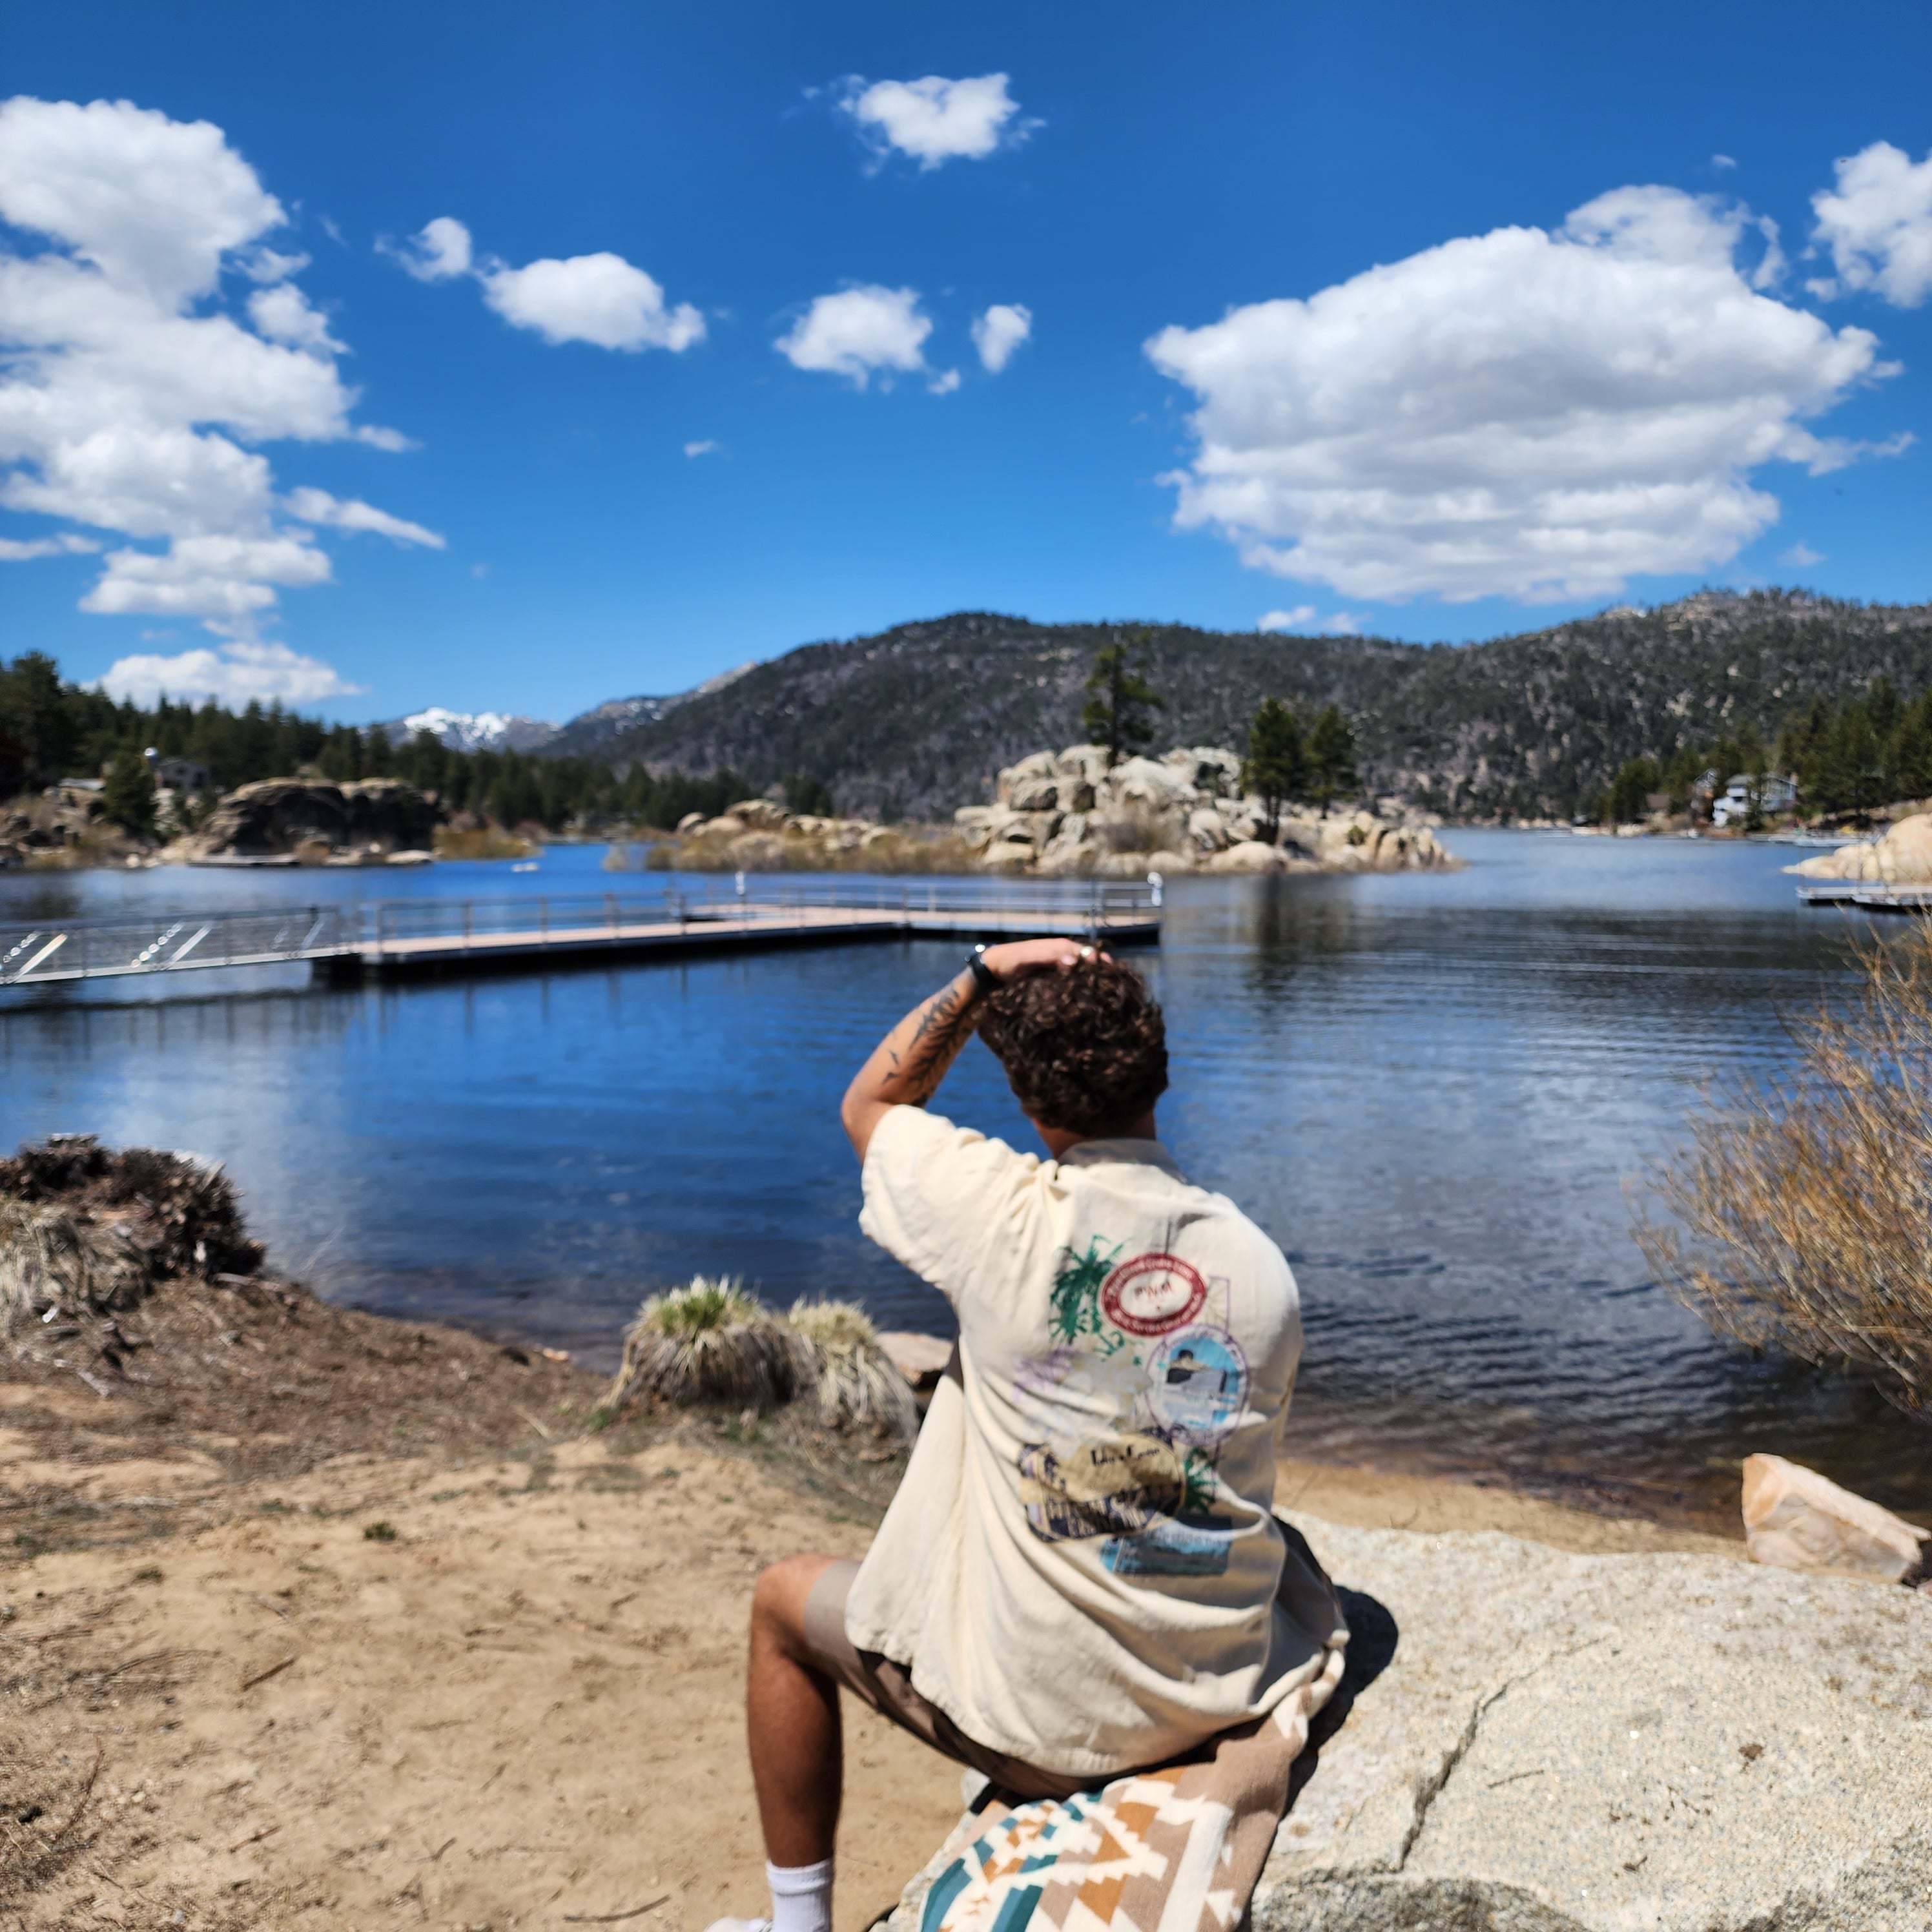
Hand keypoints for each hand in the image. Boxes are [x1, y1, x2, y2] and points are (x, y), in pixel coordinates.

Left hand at [977, 938, 1111, 983]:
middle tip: (1111, 984)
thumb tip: (1072, 961)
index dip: (1096, 960)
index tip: (1106, 971)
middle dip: (1098, 971)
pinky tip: (1083, 999)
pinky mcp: (1053, 978)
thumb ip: (1048, 956)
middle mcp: (1062, 955)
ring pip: (1079, 972)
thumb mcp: (1027, 957)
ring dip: (1089, 980)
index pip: (1084, 951)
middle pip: (1085, 961)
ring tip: (1102, 994)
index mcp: (1058, 947)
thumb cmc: (1010, 960)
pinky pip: (1068, 982)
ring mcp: (1058, 967)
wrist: (994, 967)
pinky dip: (1075, 988)